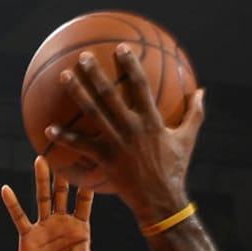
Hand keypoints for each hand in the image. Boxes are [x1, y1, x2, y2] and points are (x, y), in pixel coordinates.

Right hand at [1, 160, 138, 250]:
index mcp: (80, 228)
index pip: (85, 200)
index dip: (88, 183)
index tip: (92, 161)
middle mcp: (63, 222)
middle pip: (63, 193)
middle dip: (64, 173)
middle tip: (66, 149)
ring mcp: (45, 227)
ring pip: (43, 197)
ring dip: (41, 180)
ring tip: (40, 159)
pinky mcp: (29, 236)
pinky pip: (20, 216)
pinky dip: (13, 203)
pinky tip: (6, 189)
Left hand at [53, 44, 204, 225]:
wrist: (162, 202)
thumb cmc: (175, 170)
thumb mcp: (188, 140)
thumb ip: (195, 114)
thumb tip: (202, 91)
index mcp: (151, 121)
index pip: (140, 85)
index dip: (130, 65)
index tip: (121, 48)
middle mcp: (132, 129)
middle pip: (109, 95)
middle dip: (95, 73)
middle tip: (82, 57)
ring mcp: (117, 144)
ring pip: (93, 114)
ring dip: (77, 94)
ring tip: (65, 77)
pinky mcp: (106, 160)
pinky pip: (82, 146)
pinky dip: (65, 137)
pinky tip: (49, 128)